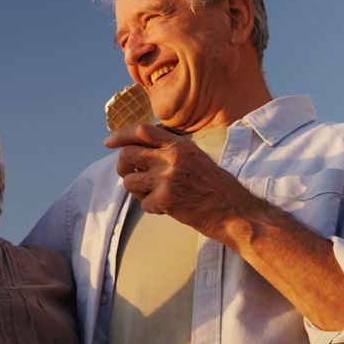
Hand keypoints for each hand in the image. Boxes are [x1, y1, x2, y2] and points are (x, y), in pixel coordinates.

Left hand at [104, 124, 262, 236]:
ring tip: (155, 194)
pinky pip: (143, 203)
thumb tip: (138, 149)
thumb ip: (171, 150)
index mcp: (180, 145)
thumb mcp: (196, 157)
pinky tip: (169, 208)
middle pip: (127, 155)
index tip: (108, 141)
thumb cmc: (215, 186)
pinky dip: (152, 208)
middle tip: (130, 176)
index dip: (121, 134)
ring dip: (137, 190)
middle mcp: (172, 157)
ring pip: (129, 181)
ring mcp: (168, 178)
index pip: (142, 131)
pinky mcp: (166, 199)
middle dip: (123, 167)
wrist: (235, 211)